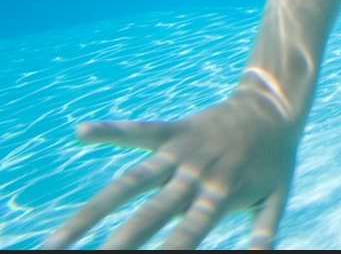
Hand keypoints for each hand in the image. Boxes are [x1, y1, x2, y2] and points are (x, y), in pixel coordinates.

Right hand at [43, 86, 300, 249]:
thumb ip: (264, 232)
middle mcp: (196, 175)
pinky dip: (111, 130)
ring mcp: (182, 151)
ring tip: (56, 240)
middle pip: (149, 215)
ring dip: (92, 211)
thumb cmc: (275, 159)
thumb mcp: (279, 198)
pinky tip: (80, 132)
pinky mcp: (174, 130)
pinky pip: (139, 131)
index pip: (187, 235)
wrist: (276, 104)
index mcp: (221, 196)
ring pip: (130, 181)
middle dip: (119, 243)